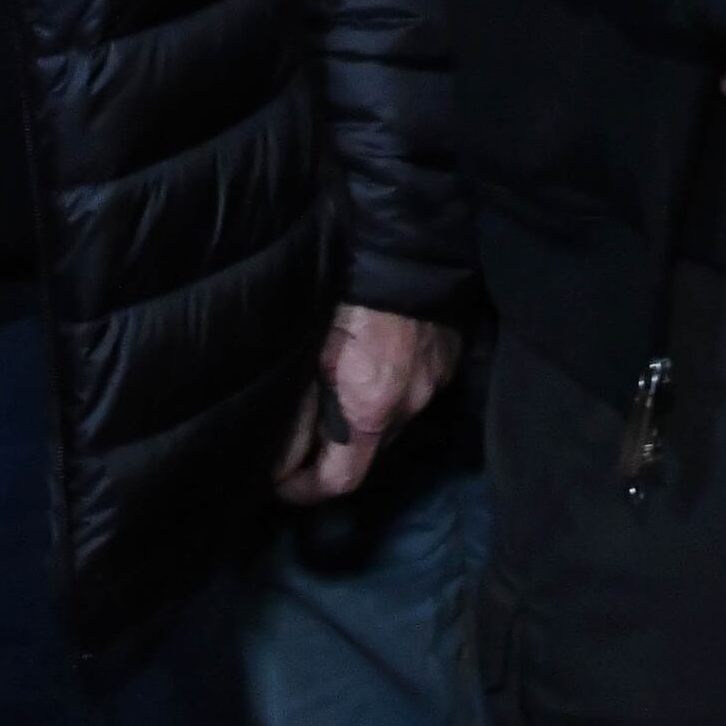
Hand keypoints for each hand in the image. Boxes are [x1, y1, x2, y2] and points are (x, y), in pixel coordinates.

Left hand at [275, 305, 460, 505]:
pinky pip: (411, 391)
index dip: (305, 489)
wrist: (405, 236)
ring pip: (390, 422)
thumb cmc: (344, 289)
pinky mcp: (447, 358)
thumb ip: (295, 412)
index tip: (278, 481)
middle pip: (368, 453)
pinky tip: (366, 362)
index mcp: (374, 406)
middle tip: (297, 431)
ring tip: (331, 389)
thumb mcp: (306, 350)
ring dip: (360, 418)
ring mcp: (435, 380)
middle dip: (332, 451)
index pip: (341, 480)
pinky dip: (386, 390)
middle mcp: (411, 403)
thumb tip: (277, 463)